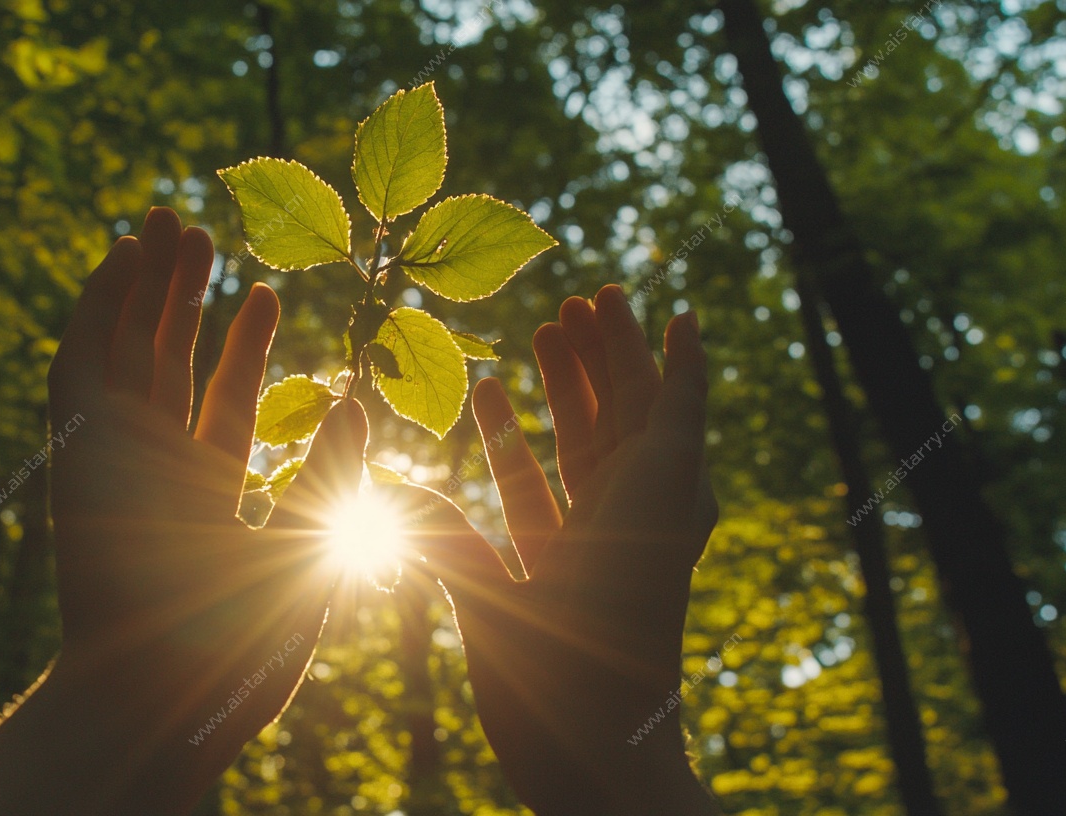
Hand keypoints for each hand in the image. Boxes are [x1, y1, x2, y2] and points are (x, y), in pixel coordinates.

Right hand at [0, 208, 365, 814]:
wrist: (167, 691)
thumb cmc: (244, 644)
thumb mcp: (309, 544)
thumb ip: (329, 474)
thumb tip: (356, 404)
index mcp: (206, 492)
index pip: (222, 399)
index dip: (240, 343)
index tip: (264, 291)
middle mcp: (154, 465)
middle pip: (167, 359)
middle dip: (183, 294)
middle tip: (203, 233)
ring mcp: (112, 452)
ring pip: (125, 346)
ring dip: (143, 283)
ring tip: (171, 222)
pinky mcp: (75, 446)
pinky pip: (79, 361)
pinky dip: (97, 305)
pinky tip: (123, 255)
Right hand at [383, 285, 718, 813]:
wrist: (602, 781)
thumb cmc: (566, 704)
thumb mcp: (506, 617)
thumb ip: (448, 549)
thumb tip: (389, 488)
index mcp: (641, 518)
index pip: (671, 416)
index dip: (674, 361)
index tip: (677, 309)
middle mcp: (631, 524)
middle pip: (626, 419)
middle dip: (606, 357)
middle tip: (584, 298)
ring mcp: (602, 547)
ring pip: (591, 451)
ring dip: (569, 394)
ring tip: (544, 331)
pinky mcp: (572, 573)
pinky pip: (551, 496)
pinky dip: (525, 453)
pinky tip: (494, 406)